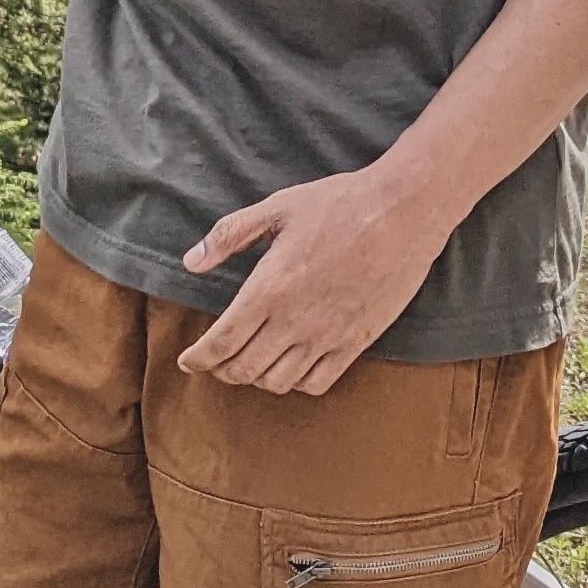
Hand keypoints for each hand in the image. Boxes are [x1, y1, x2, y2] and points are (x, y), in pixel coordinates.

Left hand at [174, 164, 453, 395]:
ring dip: (255, 378)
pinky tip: (289, 366)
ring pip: (278, 382)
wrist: (402, 213)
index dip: (198, 358)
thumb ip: (229, 235)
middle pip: (244, 369)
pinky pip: (317, 382)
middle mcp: (294, 321)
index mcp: (269, 288)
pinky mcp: (356, 343)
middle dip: (221, 370)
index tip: (186, 361)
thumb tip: (191, 261)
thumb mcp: (277, 208)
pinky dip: (295, 383)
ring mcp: (327, 336)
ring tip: (249, 362)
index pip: (221, 342)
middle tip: (214, 361)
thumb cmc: (338, 204)